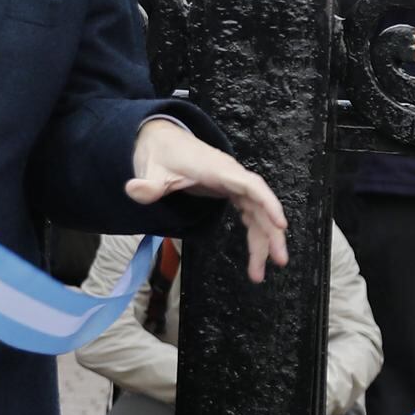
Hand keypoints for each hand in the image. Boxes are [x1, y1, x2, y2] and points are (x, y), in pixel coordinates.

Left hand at [128, 114, 290, 280]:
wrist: (164, 141)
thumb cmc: (162, 155)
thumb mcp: (151, 170)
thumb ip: (147, 185)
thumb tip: (133, 190)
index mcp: (218, 170)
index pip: (251, 186)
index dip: (268, 204)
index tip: (281, 225)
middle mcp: (233, 176)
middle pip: (261, 206)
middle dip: (272, 234)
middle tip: (280, 262)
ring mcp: (234, 184)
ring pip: (258, 214)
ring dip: (263, 242)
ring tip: (259, 274)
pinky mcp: (231, 191)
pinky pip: (250, 214)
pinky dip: (255, 235)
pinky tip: (256, 255)